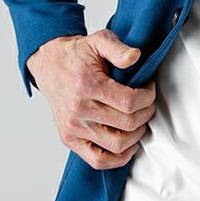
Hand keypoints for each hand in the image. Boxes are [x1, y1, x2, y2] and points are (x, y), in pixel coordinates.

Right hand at [26, 28, 156, 170]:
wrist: (49, 64)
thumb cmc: (75, 55)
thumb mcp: (98, 40)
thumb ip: (118, 48)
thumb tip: (135, 57)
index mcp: (87, 86)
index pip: (128, 102)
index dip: (148, 97)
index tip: (150, 88)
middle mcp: (78, 111)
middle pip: (126, 124)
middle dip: (146, 113)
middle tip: (148, 103)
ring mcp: (73, 128)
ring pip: (117, 144)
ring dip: (136, 135)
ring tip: (139, 120)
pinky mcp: (70, 139)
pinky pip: (98, 160)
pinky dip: (118, 158)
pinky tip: (128, 144)